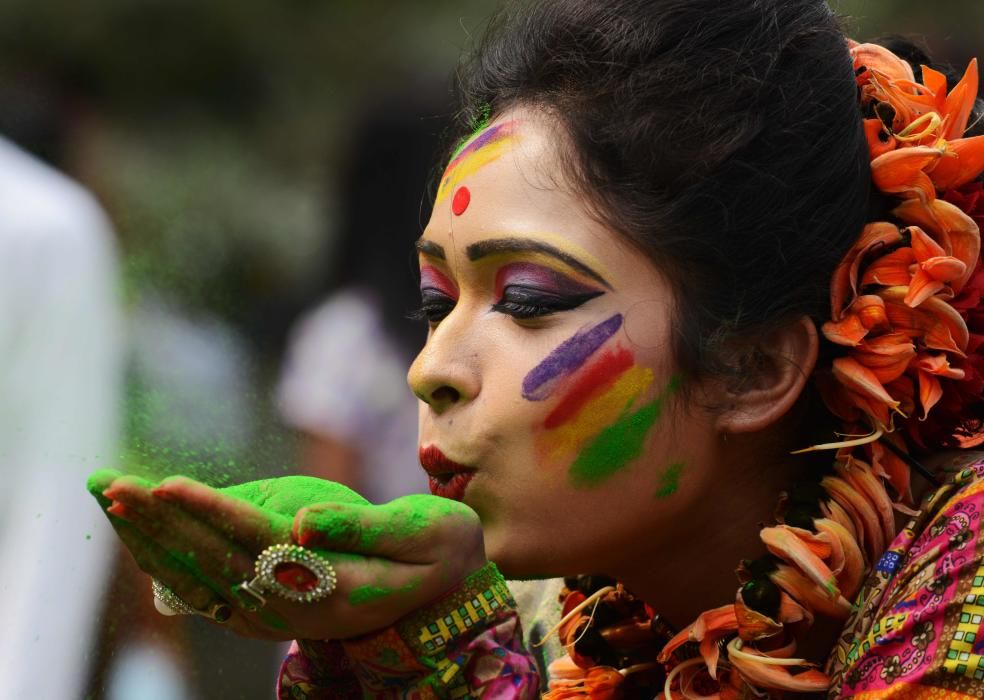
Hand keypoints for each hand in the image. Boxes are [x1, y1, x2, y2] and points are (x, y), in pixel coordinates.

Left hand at [87, 470, 486, 640]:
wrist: (446, 594)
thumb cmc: (440, 552)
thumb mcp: (422, 534)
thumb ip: (362, 527)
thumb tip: (302, 519)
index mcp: (332, 583)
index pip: (259, 542)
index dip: (210, 513)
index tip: (165, 484)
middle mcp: (295, 606)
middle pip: (214, 559)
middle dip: (159, 521)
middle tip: (109, 483)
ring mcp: (277, 614)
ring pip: (201, 577)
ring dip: (152, 539)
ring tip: (110, 499)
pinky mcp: (269, 608)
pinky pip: (207, 587)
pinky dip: (168, 561)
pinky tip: (141, 537)